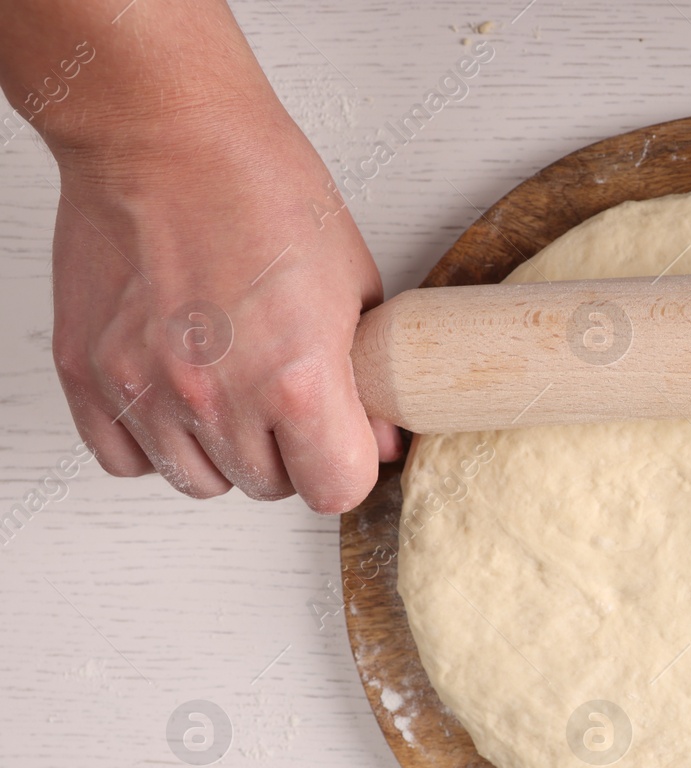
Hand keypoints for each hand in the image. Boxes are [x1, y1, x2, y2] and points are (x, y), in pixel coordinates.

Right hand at [50, 99, 398, 511]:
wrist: (166, 132)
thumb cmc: (260, 187)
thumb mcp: (353, 286)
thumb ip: (367, 376)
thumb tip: (379, 436)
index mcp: (294, 379)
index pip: (336, 490)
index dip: (347, 466)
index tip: (345, 443)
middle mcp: (215, 395)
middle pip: (269, 486)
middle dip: (290, 451)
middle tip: (289, 398)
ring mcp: (144, 389)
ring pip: (199, 480)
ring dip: (224, 450)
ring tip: (234, 389)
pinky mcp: (89, 374)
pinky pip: (125, 458)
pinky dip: (155, 442)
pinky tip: (179, 397)